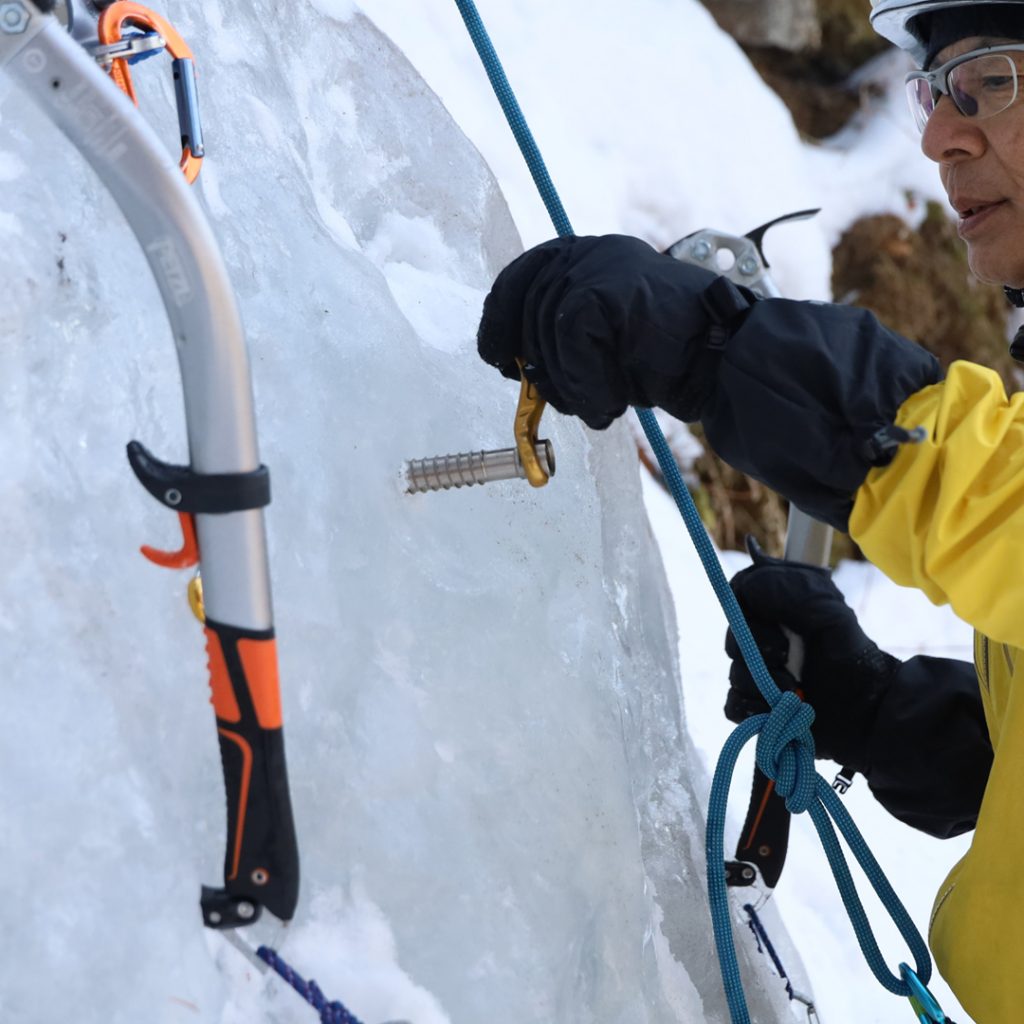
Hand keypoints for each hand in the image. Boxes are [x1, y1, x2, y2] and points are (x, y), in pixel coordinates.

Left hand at [476, 234, 751, 429]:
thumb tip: (519, 367)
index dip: (500, 320)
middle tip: (560, 398)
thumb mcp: (606, 346)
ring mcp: (600, 266)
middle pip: (528, 308)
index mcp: (588, 258)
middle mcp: (591, 253)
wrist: (727, 358)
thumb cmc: (670, 359)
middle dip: (540, 365)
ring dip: (571, 384)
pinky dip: (586, 383)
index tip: (495, 358)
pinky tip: (610, 402)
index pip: (520, 278)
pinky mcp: (605, 289)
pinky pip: (569, 342)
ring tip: (602, 404)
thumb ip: (564, 343)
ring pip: (547, 330)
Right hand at [724, 539, 899, 769]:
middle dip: (759, 653)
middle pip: (734, 639)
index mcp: (780, 612)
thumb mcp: (833, 617)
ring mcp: (760, 675)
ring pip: (734, 674)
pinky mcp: (758, 708)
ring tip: (794, 691)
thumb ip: (794, 593)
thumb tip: (747, 586)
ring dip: (762, 684)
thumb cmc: (856, 662)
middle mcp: (766, 641)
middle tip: (787, 659)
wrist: (871, 716)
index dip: (747, 611)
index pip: (740, 598)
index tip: (773, 624)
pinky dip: (752, 709)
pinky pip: (734, 706)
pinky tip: (778, 710)